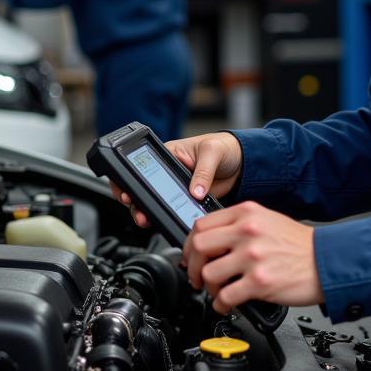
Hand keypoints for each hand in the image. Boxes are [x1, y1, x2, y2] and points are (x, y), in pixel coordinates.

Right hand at [110, 132, 242, 228]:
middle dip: (135, 201)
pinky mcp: (186, 202)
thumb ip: (203, 171)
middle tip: (138, 210)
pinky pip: (172, 212)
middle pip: (144, 188)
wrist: (242, 163)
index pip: (142, 165)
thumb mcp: (212, 152)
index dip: (130, 179)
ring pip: (155, 203)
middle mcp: (169, 172)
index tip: (128, 191)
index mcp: (169, 154)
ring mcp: (176, 188)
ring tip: (147, 220)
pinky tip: (167, 222)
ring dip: (148, 213)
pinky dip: (167, 218)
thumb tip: (194, 191)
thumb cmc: (225, 147)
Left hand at [183, 201, 323, 312]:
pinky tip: (227, 304)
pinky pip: (225, 297)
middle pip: (199, 246)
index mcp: (247, 213)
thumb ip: (239, 226)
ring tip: (217, 291)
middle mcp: (247, 230)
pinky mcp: (259, 281)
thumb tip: (212, 242)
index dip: (190, 244)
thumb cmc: (299, 244)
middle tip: (197, 277)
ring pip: (209, 273)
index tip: (192, 256)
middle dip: (193, 266)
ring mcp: (253, 256)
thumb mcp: (267, 221)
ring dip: (208, 288)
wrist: (326, 261)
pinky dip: (220, 305)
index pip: (202, 224)